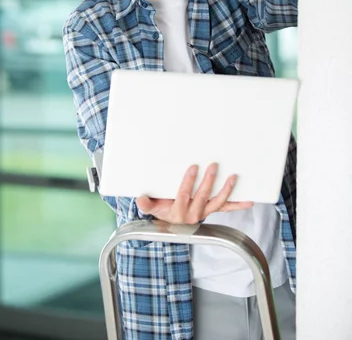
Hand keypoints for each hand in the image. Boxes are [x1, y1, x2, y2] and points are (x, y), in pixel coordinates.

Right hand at [136, 163, 253, 224]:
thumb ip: (147, 204)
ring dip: (226, 190)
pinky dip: (237, 205)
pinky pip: (225, 208)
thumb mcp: (152, 207)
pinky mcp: (211, 210)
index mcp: (178, 211)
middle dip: (209, 181)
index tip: (193, 167)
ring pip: (217, 202)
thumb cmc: (161, 209)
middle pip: (202, 196)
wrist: (170, 223)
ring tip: (233, 177)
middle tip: (213, 166)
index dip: (188, 182)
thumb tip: (140, 198)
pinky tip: (249, 201)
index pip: (184, 195)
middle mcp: (193, 214)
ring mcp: (204, 212)